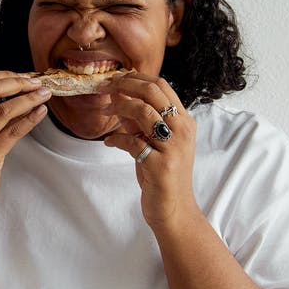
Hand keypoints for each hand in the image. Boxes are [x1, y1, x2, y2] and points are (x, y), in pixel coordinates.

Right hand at [0, 72, 50, 217]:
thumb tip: (17, 88)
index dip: (5, 75)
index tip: (24, 76)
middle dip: (18, 82)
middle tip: (37, 83)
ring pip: (4, 110)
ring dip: (29, 98)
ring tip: (44, 94)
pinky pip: (13, 131)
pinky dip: (30, 118)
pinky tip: (41, 112)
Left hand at [100, 73, 198, 227]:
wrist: (174, 211)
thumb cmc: (162, 175)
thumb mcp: (154, 143)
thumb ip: (140, 121)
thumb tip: (117, 97)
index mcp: (184, 121)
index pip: (162, 85)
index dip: (136, 77)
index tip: (115, 79)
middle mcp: (182, 130)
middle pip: (152, 91)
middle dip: (125, 84)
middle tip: (105, 87)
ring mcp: (173, 147)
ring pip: (142, 112)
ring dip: (118, 107)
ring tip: (104, 111)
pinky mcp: (160, 165)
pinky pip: (132, 142)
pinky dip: (116, 139)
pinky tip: (109, 142)